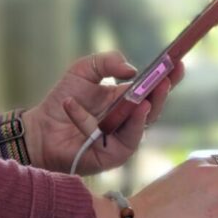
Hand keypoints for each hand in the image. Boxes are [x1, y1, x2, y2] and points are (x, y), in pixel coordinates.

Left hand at [21, 51, 184, 174]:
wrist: (39, 130)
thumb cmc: (62, 100)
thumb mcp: (84, 70)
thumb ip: (106, 61)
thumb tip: (132, 70)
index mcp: (127, 100)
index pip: (154, 88)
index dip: (168, 77)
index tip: (178, 63)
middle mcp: (129, 120)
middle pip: (154, 108)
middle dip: (161, 94)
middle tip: (165, 81)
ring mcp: (122, 140)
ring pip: (141, 127)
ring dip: (144, 113)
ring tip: (144, 98)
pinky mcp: (112, 156)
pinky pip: (114, 141)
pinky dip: (92, 123)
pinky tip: (73, 106)